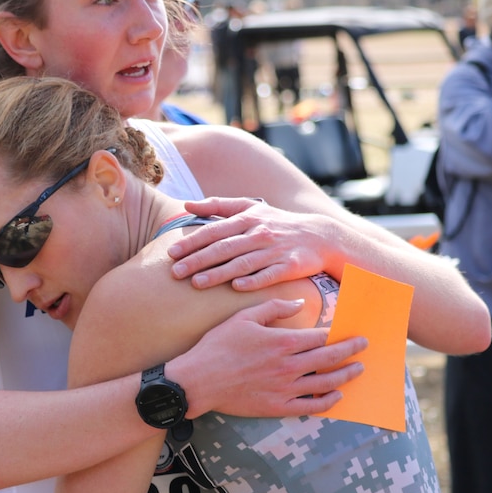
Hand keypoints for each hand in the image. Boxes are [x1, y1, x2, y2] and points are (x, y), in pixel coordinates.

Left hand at [168, 197, 331, 289]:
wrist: (319, 236)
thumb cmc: (278, 223)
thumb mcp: (251, 208)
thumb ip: (218, 206)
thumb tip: (187, 205)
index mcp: (248, 218)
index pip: (215, 230)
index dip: (192, 242)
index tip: (171, 252)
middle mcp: (259, 233)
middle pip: (224, 248)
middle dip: (198, 260)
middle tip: (175, 272)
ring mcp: (275, 250)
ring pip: (242, 263)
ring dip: (219, 274)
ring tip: (196, 284)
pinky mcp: (290, 266)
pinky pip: (269, 275)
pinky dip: (253, 280)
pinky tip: (236, 287)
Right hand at [174, 298, 366, 417]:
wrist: (198, 381)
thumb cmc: (218, 346)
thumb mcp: (244, 317)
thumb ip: (274, 308)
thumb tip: (300, 303)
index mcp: (282, 341)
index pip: (321, 338)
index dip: (340, 335)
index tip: (353, 332)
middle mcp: (289, 365)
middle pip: (329, 359)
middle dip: (351, 351)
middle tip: (364, 346)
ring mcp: (285, 388)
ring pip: (325, 383)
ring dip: (345, 375)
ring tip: (358, 370)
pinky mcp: (277, 407)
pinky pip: (310, 406)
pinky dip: (327, 402)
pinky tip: (336, 396)